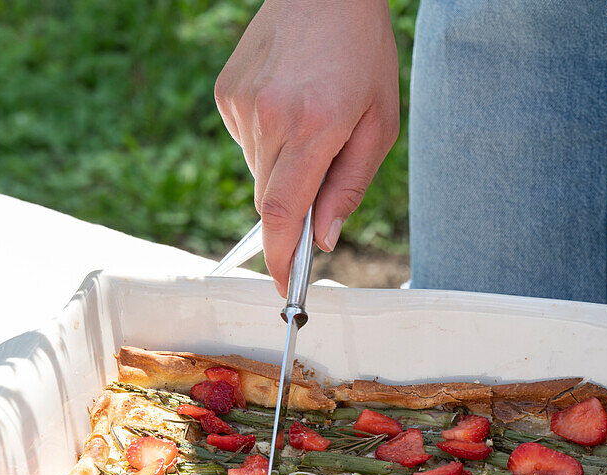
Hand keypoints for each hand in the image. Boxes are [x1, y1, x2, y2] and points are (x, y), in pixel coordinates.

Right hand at [214, 0, 398, 295]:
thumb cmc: (363, 54)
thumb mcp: (380, 123)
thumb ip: (350, 185)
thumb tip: (324, 238)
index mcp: (313, 125)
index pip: (283, 212)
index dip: (281, 259)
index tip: (285, 289)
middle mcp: (269, 116)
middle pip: (272, 199)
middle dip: (295, 210)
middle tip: (323, 180)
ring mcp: (241, 104)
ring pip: (259, 171)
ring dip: (286, 169)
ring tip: (313, 121)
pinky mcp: (226, 94)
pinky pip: (247, 143)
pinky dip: (270, 142)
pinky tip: (290, 106)